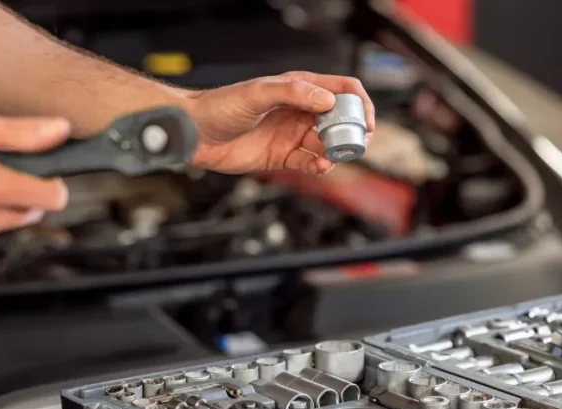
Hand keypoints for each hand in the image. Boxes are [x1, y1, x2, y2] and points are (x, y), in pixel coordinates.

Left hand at [184, 71, 375, 174]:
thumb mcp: (257, 93)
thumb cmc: (220, 106)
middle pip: (341, 120)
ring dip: (337, 152)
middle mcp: (299, 111)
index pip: (341, 90)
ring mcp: (292, 135)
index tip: (365, 121)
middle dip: (353, 132)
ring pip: (328, 144)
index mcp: (298, 88)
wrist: (195, 133)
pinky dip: (319, 167)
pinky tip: (319, 167)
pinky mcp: (283, 157)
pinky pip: (310, 163)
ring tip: (331, 158)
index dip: (359, 104)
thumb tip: (327, 101)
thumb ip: (292, 93)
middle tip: (356, 144)